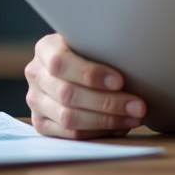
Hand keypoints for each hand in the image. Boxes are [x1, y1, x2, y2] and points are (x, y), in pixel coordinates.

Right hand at [25, 33, 146, 138]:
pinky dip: (98, 132)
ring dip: (106, 120)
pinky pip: (70, 134)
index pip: (61, 63)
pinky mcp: (41, 123)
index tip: (120, 81)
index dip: (90, 74)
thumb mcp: (91, 40)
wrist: (71, 63)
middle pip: (68, 94)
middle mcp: (36, 75)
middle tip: (138, 106)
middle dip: (108, 102)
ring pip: (69, 118)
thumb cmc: (89, 49)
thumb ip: (102, 47)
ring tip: (134, 118)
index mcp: (45, 49)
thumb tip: (136, 61)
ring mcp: (36, 101)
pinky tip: (119, 126)